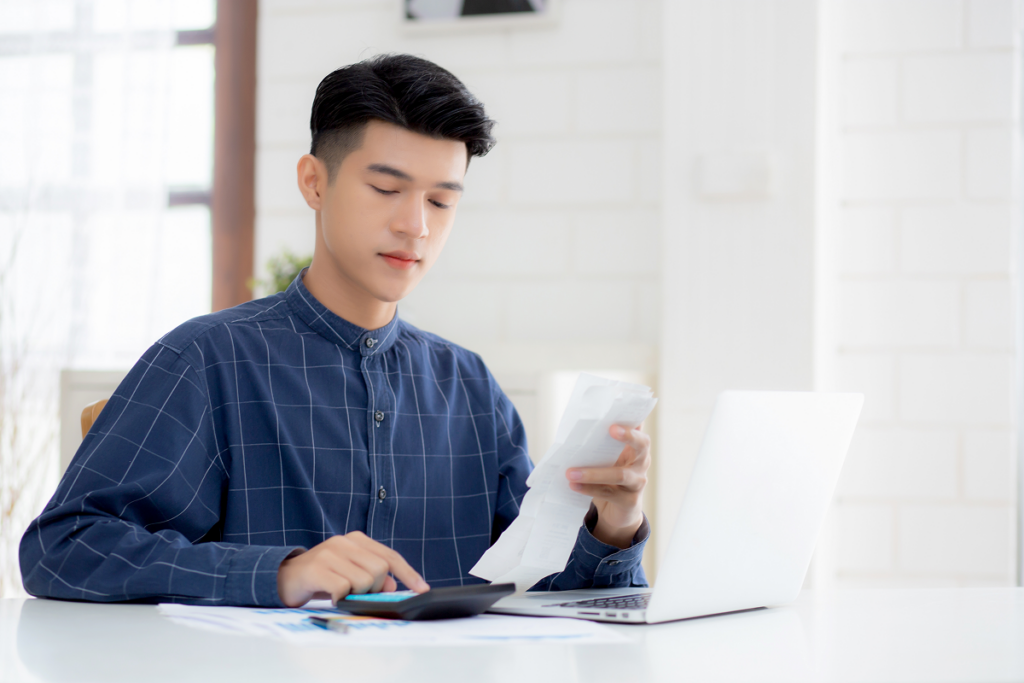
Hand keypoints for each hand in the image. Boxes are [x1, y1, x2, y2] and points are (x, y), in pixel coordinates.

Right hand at [277, 531, 428, 606]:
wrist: (284, 578)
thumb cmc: (323, 578)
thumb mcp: (351, 575)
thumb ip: (373, 577)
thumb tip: (392, 586)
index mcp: (357, 540)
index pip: (390, 555)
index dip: (408, 573)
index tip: (422, 588)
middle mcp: (344, 541)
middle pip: (380, 569)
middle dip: (374, 588)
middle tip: (356, 593)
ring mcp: (330, 552)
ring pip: (364, 580)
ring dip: (356, 594)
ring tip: (341, 593)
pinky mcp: (316, 568)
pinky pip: (343, 588)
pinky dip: (340, 599)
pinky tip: (331, 597)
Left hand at [566, 424, 650, 548]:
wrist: (616, 512)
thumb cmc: (609, 479)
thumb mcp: (608, 460)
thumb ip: (601, 446)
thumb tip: (579, 430)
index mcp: (636, 448)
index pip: (639, 429)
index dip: (634, 421)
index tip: (622, 412)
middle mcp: (642, 463)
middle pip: (642, 446)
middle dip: (628, 436)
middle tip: (611, 429)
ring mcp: (638, 482)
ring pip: (619, 474)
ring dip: (593, 473)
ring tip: (570, 472)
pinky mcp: (630, 501)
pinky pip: (609, 493)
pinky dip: (589, 488)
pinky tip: (574, 485)